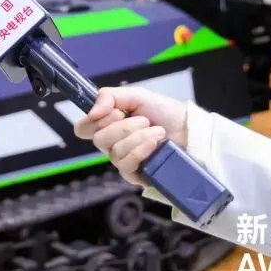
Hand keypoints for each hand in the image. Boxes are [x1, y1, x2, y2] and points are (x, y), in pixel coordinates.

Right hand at [73, 86, 188, 185]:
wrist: (188, 130)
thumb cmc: (163, 112)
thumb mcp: (136, 95)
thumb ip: (108, 96)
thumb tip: (92, 112)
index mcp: (107, 125)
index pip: (83, 129)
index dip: (93, 121)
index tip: (115, 112)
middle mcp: (111, 144)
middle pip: (98, 140)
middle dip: (124, 127)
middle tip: (144, 120)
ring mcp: (122, 161)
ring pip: (115, 152)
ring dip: (138, 137)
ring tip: (157, 131)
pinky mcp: (134, 175)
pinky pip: (127, 165)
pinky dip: (142, 150)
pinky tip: (155, 144)